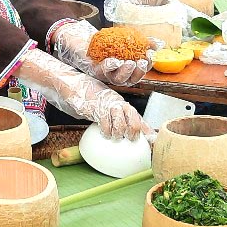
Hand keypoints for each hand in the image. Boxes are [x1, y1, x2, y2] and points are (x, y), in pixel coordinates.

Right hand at [15, 49, 150, 140]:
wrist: (73, 85)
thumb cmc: (90, 99)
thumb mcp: (105, 110)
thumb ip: (115, 120)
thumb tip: (128, 136)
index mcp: (120, 103)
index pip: (137, 116)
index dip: (146, 128)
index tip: (153, 140)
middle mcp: (116, 101)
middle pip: (132, 116)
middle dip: (133, 130)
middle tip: (130, 139)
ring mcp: (105, 103)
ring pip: (119, 118)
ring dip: (119, 131)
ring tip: (116, 137)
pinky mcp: (94, 106)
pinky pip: (104, 119)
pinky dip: (105, 128)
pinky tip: (104, 133)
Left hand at [52, 21, 150, 86]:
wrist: (84, 40)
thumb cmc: (106, 43)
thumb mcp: (126, 40)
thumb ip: (142, 42)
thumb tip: (159, 44)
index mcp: (126, 70)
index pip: (140, 71)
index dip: (148, 66)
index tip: (151, 55)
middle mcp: (117, 75)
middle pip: (130, 80)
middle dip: (138, 72)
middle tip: (141, 62)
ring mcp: (106, 74)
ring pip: (117, 79)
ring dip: (124, 72)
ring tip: (128, 62)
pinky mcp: (94, 70)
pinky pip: (102, 72)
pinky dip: (108, 67)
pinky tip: (113, 60)